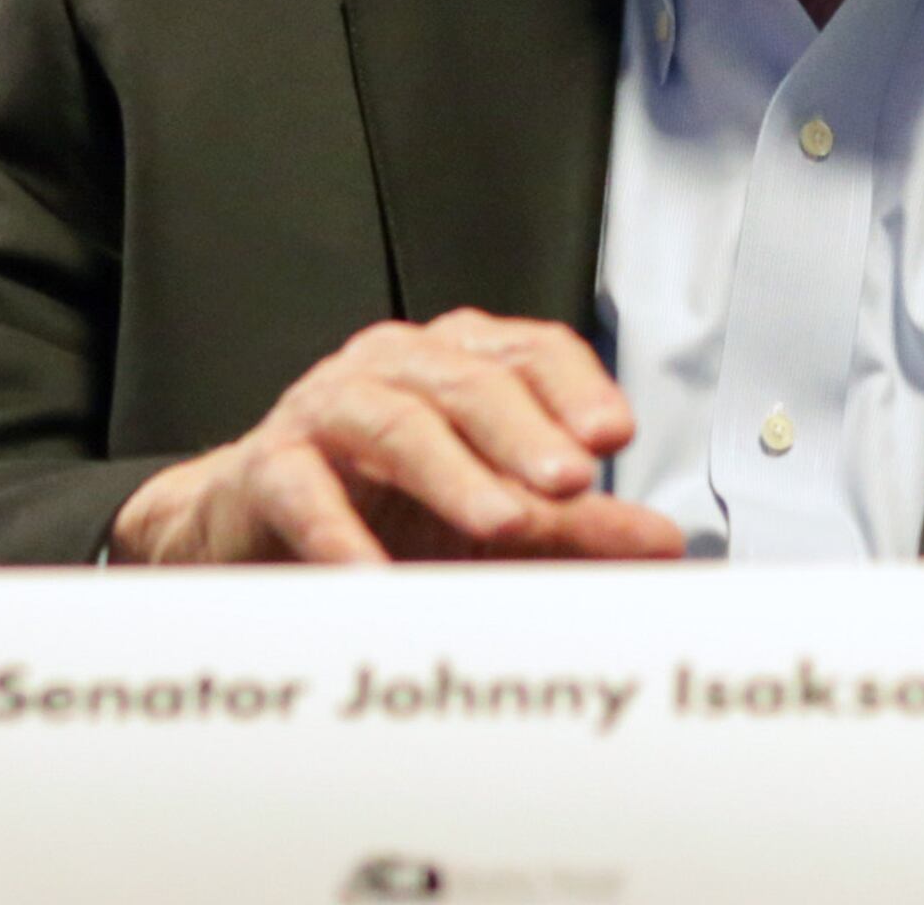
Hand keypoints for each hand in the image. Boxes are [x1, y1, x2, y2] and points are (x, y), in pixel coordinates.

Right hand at [109, 309, 685, 564]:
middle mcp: (395, 369)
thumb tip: (665, 543)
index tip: (614, 434)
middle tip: (570, 481)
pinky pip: (300, 486)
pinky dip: (337, 528)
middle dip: (524, 432)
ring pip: (393, 421)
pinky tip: (372, 571)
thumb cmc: (385, 512)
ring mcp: (327, 409)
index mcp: (460, 364)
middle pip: (468, 381)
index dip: (573, 387)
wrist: (258, 532)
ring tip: (499, 520)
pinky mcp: (268, 467)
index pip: (529, 351)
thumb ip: (577, 526)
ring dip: (450, 472)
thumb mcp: (494, 520)